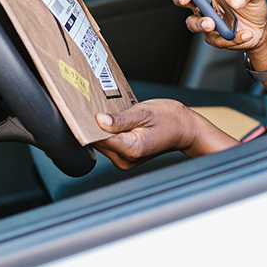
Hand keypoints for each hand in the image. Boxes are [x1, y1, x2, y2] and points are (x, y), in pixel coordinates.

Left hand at [92, 99, 236, 169]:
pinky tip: (112, 119)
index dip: (88, 125)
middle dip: (93, 126)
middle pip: (98, 142)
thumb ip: (120, 119)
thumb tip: (99, 120)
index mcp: (131, 149)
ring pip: (102, 143)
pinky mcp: (125, 157)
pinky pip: (110, 144)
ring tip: (104, 111)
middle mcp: (126, 159)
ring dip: (100, 129)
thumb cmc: (170, 120)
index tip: (81, 112)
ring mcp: (126, 160)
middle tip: (91, 105)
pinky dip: (108, 132)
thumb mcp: (145, 112)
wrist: (185, 129)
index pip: (99, 139)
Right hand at [161, 0, 266, 59]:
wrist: (262, 31)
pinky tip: (243, 34)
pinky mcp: (213, 36)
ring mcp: (207, 20)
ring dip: (200, 23)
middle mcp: (205, 3)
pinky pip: (215, 39)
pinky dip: (230, 38)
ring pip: (192, 22)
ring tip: (213, 23)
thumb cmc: (254, 8)